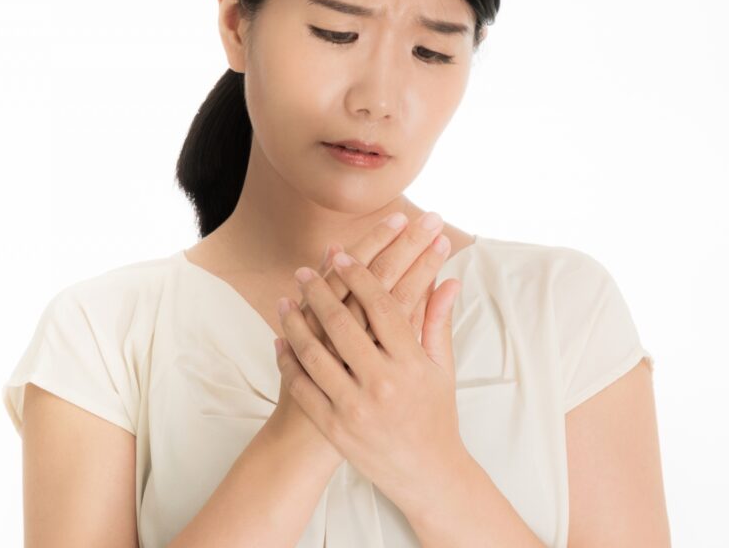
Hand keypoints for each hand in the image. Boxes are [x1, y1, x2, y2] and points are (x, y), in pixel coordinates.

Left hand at [265, 211, 446, 459]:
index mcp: (411, 363)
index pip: (381, 306)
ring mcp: (354, 406)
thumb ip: (438, 321)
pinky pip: (302, 386)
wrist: (426, 473)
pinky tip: (280, 341)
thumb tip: (448, 279)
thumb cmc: (436, 414)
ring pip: (314, 352)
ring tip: (284, 301)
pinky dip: (287, 361)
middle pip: (342, 323)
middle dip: (318, 291)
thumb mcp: (442, 368)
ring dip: (294, 322)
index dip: (359, 275)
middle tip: (303, 271)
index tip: (341, 255)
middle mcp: (382, 382)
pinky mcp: (334, 427)